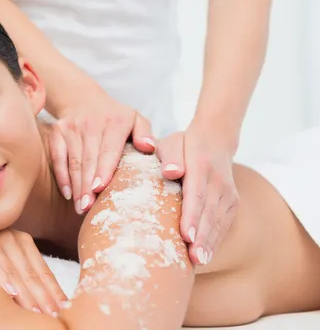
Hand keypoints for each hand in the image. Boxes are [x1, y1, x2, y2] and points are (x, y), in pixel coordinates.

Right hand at [0, 210, 66, 313]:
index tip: (64, 309)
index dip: (53, 290)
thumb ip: (13, 268)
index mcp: (21, 240)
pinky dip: (2, 278)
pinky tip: (11, 292)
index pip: (41, 269)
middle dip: (45, 296)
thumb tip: (31, 295)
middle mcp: (11, 237)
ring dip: (28, 292)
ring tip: (38, 311)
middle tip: (56, 315)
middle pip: (32, 271)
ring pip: (15, 269)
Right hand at [48, 91, 155, 214]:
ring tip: (81, 207)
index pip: (108, 149)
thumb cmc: (114, 117)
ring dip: (77, 186)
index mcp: (115, 121)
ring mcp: (72, 127)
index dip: (103, 169)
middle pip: (89, 159)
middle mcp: (91, 123)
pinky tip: (69, 194)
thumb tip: (149, 147)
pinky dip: (62, 176)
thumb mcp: (134, 118)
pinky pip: (58, 157)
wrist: (82, 98)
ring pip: (74, 161)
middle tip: (89, 208)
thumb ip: (144, 132)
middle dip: (88, 185)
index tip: (100, 188)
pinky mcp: (57, 132)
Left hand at [155, 126, 238, 264]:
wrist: (215, 139)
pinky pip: (224, 223)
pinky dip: (215, 240)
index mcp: (201, 165)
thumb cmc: (184, 144)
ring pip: (219, 221)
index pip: (197, 193)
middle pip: (209, 213)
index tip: (187, 235)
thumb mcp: (172, 142)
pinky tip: (205, 255)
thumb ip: (170, 155)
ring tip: (198, 262)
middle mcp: (218, 181)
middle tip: (193, 259)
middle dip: (202, 238)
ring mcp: (229, 192)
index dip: (192, 216)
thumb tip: (170, 172)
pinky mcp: (232, 202)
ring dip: (210, 243)